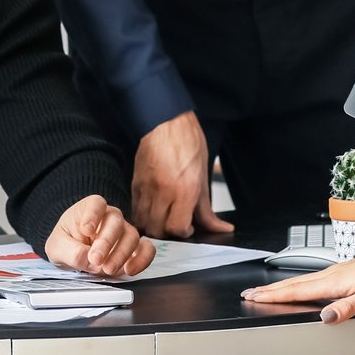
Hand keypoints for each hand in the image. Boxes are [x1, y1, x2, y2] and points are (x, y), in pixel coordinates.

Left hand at [45, 195, 155, 277]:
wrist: (73, 253)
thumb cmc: (66, 243)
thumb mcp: (57, 247)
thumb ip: (70, 252)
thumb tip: (89, 260)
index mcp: (89, 209)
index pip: (96, 204)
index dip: (93, 215)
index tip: (86, 230)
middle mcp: (110, 217)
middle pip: (116, 222)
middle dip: (106, 242)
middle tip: (96, 259)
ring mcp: (124, 231)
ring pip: (132, 236)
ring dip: (121, 254)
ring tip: (107, 269)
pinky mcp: (134, 248)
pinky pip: (146, 249)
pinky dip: (142, 259)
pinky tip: (129, 270)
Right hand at [132, 111, 233, 239]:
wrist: (166, 121)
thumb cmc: (187, 142)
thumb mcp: (203, 177)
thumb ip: (207, 208)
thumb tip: (220, 227)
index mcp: (184, 189)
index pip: (177, 227)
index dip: (185, 232)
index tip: (189, 227)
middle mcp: (163, 191)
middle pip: (158, 230)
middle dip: (169, 232)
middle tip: (177, 223)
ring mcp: (146, 187)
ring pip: (143, 223)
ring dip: (154, 226)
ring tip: (164, 217)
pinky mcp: (135, 183)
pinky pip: (135, 209)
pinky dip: (143, 215)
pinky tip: (153, 208)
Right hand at [242, 248, 354, 323]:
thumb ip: (348, 308)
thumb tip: (325, 318)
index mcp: (333, 282)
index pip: (297, 291)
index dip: (274, 296)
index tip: (254, 297)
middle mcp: (329, 275)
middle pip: (292, 284)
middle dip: (268, 290)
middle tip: (248, 294)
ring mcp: (333, 273)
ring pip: (299, 281)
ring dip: (279, 287)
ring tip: (264, 292)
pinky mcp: (338, 273)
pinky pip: (309, 280)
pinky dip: (294, 284)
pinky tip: (295, 287)